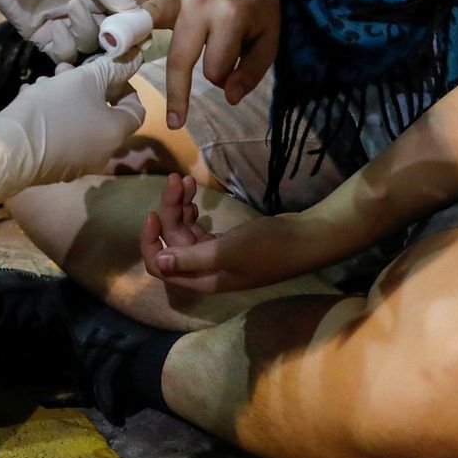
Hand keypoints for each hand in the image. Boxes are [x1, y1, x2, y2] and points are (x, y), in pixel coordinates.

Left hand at [0, 0, 133, 63]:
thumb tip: (136, 10)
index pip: (123, 17)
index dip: (133, 27)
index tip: (141, 34)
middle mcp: (85, 14)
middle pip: (109, 38)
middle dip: (113, 38)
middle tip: (111, 33)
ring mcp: (65, 29)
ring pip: (88, 48)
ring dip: (85, 32)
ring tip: (71, 8)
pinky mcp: (44, 40)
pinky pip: (63, 54)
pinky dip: (64, 45)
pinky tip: (55, 25)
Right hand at [0, 51, 146, 215]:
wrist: (12, 148)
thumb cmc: (54, 109)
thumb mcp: (84, 79)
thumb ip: (112, 68)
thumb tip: (135, 58)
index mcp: (115, 133)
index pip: (136, 109)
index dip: (125, 86)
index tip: (106, 72)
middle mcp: (103, 152)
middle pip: (104, 113)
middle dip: (87, 86)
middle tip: (66, 70)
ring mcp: (78, 163)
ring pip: (80, 121)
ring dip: (66, 97)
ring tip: (43, 81)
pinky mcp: (55, 167)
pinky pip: (62, 136)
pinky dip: (53, 117)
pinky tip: (31, 99)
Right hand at [137, 0, 278, 127]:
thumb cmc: (258, 7)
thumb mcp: (269, 40)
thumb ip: (252, 72)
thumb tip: (228, 97)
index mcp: (230, 16)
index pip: (214, 67)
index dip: (222, 77)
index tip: (228, 73)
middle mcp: (200, 3)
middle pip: (179, 57)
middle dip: (178, 93)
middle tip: (175, 124)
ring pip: (149, 19)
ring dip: (131, 36)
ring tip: (115, 52)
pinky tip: (131, 14)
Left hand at [139, 174, 301, 293]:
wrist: (305, 238)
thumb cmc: (268, 246)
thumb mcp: (227, 251)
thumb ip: (192, 258)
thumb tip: (158, 261)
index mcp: (203, 278)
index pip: (161, 267)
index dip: (151, 243)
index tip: (153, 213)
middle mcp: (205, 270)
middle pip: (173, 242)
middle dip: (170, 211)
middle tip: (178, 179)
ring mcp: (216, 256)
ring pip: (185, 232)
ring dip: (180, 207)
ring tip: (186, 180)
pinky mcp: (226, 243)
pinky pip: (198, 228)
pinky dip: (193, 211)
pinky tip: (195, 196)